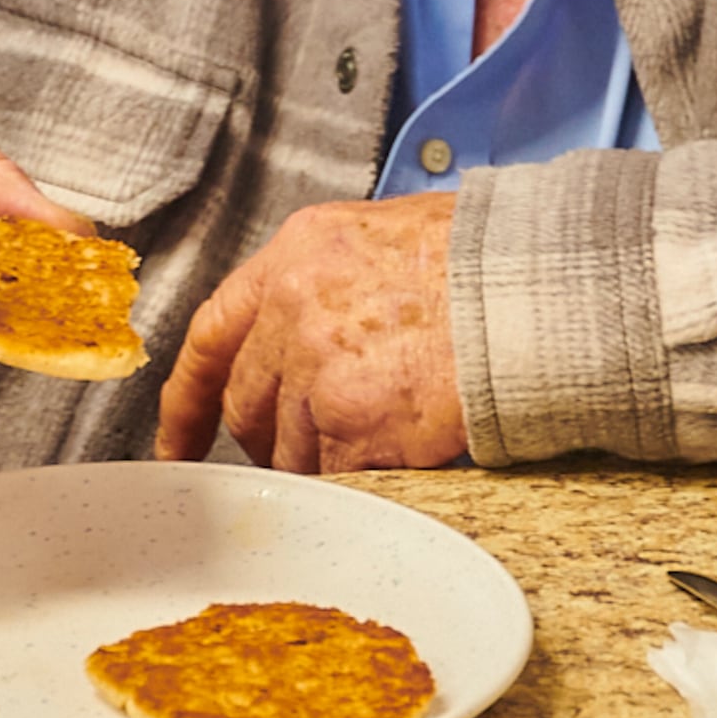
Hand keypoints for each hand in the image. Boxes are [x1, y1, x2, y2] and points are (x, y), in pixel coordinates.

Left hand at [154, 194, 464, 473]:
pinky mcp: (356, 422)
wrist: (538, 287)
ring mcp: (320, 369)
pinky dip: (361, 480)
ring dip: (324, 461)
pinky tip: (397, 461)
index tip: (178, 442)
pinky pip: (336, 475)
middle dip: (270, 437)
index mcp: (298, 253)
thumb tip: (319, 328)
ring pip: (290, 449)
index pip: (213, 331)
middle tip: (312, 447)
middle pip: (249, 402)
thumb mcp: (389, 237)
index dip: (189, 399)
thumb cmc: (487, 259)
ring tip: (379, 444)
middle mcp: (294, 307)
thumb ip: (334, 280)